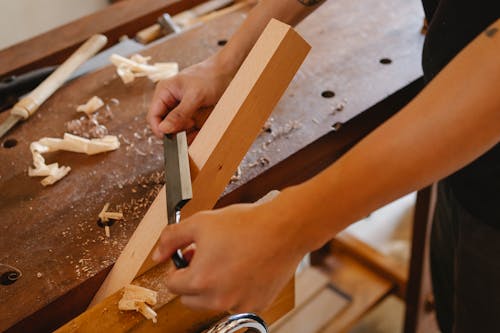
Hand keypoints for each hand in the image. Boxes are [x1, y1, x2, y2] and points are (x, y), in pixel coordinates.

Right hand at [147, 56, 233, 137]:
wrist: (226, 72)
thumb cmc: (209, 77)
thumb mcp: (194, 96)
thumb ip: (179, 114)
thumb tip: (163, 129)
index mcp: (164, 92)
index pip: (153, 116)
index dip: (159, 129)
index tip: (172, 138)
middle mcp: (169, 100)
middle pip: (164, 124)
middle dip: (174, 130)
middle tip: (190, 127)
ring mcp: (179, 107)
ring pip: (176, 128)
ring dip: (184, 133)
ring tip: (196, 126)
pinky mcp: (190, 112)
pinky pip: (187, 127)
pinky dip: (192, 132)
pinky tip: (200, 131)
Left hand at [152, 199, 307, 312]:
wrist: (284, 228)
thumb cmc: (246, 224)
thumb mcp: (200, 222)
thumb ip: (172, 239)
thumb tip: (157, 254)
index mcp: (200, 281)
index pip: (171, 284)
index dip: (178, 266)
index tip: (188, 256)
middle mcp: (218, 299)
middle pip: (189, 298)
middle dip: (192, 279)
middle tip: (206, 257)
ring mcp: (239, 304)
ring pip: (213, 302)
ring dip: (214, 286)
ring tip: (227, 260)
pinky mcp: (257, 304)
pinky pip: (237, 301)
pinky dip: (236, 289)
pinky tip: (244, 268)